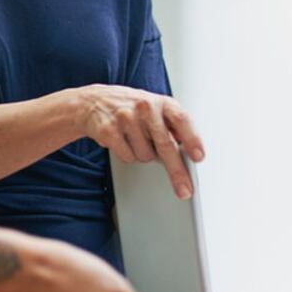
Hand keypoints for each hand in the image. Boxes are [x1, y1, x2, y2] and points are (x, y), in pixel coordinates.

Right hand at [70, 84, 205, 198]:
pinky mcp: (109, 130)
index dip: (192, 139)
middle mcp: (146, 107)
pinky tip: (123, 142)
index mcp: (162, 103)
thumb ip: (174, 125)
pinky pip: (128, 157)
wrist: (93, 101)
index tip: (199, 157)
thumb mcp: (157, 109)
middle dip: (177, 172)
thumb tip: (191, 149)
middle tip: (185, 190)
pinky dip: (128, 155)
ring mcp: (126, 117)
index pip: (182, 120)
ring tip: (136, 140)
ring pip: (146, 155)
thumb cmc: (132, 108)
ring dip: (144, 155)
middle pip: (166, 145)